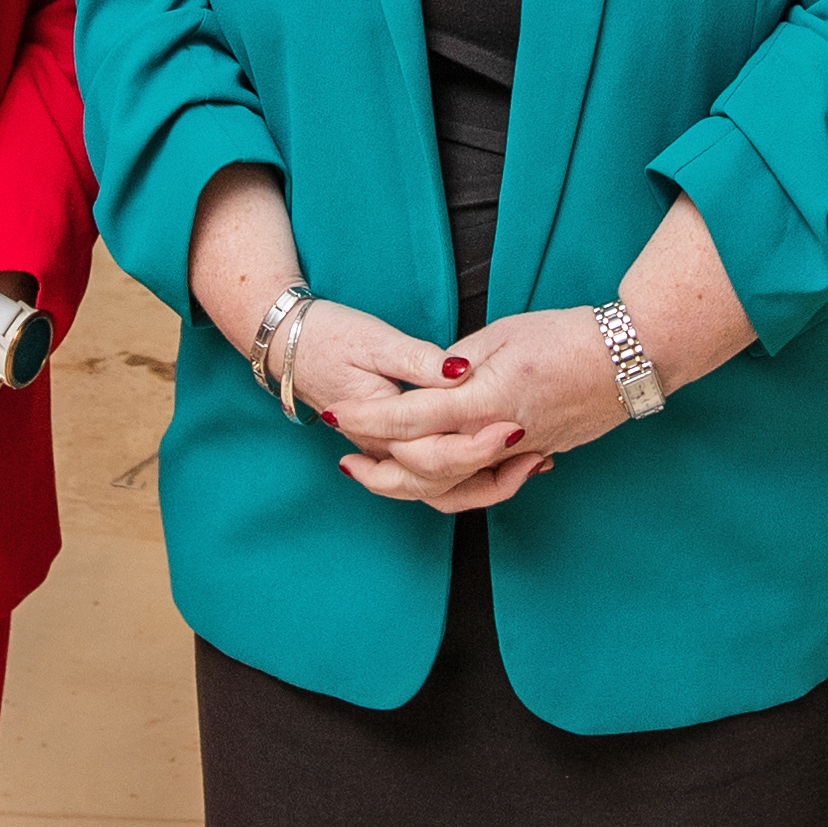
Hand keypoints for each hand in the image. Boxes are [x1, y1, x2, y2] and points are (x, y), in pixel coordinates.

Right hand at [286, 302, 535, 508]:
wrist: (290, 343)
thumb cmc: (331, 335)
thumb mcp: (377, 341)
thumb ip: (420, 361)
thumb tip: (461, 372)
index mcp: (381, 427)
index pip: (437, 454)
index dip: (481, 445)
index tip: (519, 429)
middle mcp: (383, 451)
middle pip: (444, 484)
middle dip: (494, 476)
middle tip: (537, 453)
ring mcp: (387, 454)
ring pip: (440, 491)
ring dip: (486, 484)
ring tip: (531, 464)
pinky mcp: (394, 447)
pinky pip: (435, 477)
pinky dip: (471, 474)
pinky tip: (507, 458)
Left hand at [337, 300, 642, 499]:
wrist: (631, 358)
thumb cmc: (568, 334)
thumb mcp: (503, 333)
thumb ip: (457, 363)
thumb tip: (428, 380)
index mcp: (483, 398)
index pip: (409, 420)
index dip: (367, 421)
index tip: (336, 417)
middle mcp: (496, 436)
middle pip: (422, 469)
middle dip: (377, 467)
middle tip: (345, 457)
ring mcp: (517, 453)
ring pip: (451, 488)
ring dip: (410, 486)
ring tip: (380, 474)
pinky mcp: (533, 457)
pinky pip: (483, 485)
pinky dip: (453, 486)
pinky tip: (434, 476)